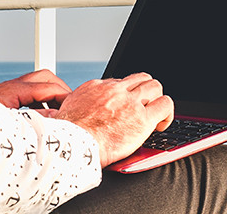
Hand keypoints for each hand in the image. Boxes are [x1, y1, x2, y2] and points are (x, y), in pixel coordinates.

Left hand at [0, 69, 72, 113]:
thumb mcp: (10, 125)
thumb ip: (35, 119)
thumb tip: (56, 115)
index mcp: (12, 90)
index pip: (48, 85)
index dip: (64, 95)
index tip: (75, 106)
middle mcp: (10, 87)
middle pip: (44, 77)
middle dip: (60, 89)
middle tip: (71, 104)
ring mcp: (7, 92)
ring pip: (37, 85)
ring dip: (50, 96)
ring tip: (60, 112)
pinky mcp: (4, 100)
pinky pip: (28, 95)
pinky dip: (39, 102)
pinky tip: (42, 117)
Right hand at [56, 72, 173, 166]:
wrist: (72, 148)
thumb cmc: (67, 138)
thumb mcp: (63, 112)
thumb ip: (72, 108)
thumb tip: (59, 113)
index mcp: (95, 88)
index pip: (118, 82)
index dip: (125, 95)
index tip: (124, 106)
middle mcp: (114, 91)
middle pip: (140, 78)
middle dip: (145, 91)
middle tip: (144, 107)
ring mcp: (130, 102)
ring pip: (155, 86)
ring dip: (157, 99)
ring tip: (154, 115)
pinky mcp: (142, 118)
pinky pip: (165, 105)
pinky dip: (167, 113)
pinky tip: (161, 124)